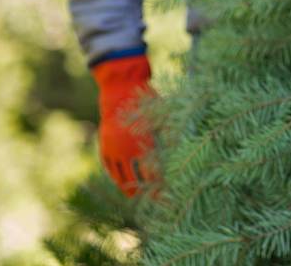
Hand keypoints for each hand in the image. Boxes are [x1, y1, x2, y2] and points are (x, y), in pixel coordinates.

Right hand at [91, 54, 159, 196]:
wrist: (121, 89)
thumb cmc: (148, 101)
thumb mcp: (162, 117)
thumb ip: (171, 135)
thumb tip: (186, 148)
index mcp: (143, 143)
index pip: (152, 173)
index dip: (159, 186)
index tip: (167, 195)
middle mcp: (127, 149)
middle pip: (136, 178)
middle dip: (146, 191)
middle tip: (154, 200)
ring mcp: (113, 148)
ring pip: (120, 176)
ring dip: (128, 187)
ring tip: (135, 196)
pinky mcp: (104, 145)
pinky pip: (108, 167)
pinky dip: (114, 176)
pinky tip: (120, 182)